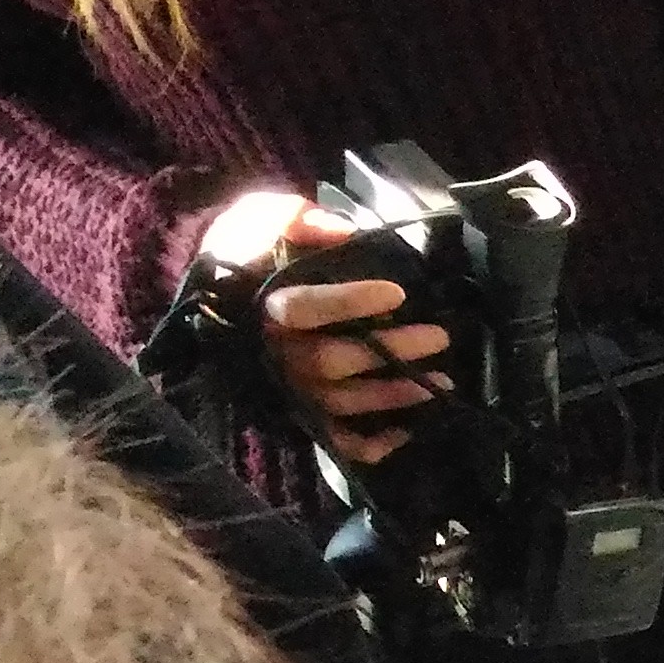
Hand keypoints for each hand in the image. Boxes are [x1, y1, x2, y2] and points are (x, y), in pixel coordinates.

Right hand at [204, 194, 446, 467]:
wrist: (221, 285)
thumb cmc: (252, 248)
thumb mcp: (267, 218)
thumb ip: (301, 221)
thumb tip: (343, 232)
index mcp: (265, 306)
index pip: (305, 309)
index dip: (351, 302)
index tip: (396, 293)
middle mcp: (275, 354)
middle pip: (333, 361)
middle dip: (391, 352)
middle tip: (438, 337)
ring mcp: (289, 387)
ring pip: (341, 402)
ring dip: (394, 396)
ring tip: (442, 382)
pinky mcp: (300, 411)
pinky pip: (334, 439)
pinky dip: (370, 445)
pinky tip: (406, 433)